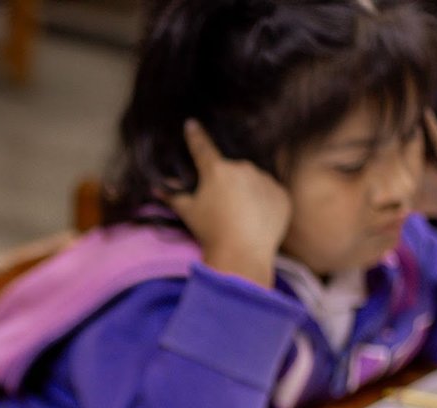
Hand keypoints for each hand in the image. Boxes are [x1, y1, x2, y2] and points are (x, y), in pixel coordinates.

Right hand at [164, 119, 289, 286]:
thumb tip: (155, 187)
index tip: (191, 124)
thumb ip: (172, 196)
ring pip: (252, 181)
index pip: (202, 147)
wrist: (242, 254)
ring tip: (239, 217)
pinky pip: (269, 194)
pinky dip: (262, 203)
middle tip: (221, 206)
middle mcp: (243, 168)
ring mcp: (265, 180)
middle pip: (231, 170)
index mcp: (216, 170)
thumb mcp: (188, 212)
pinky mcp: (282, 195)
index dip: (195, 135)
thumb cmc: (210, 231)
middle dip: (226, 183)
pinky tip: (255, 220)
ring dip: (246, 192)